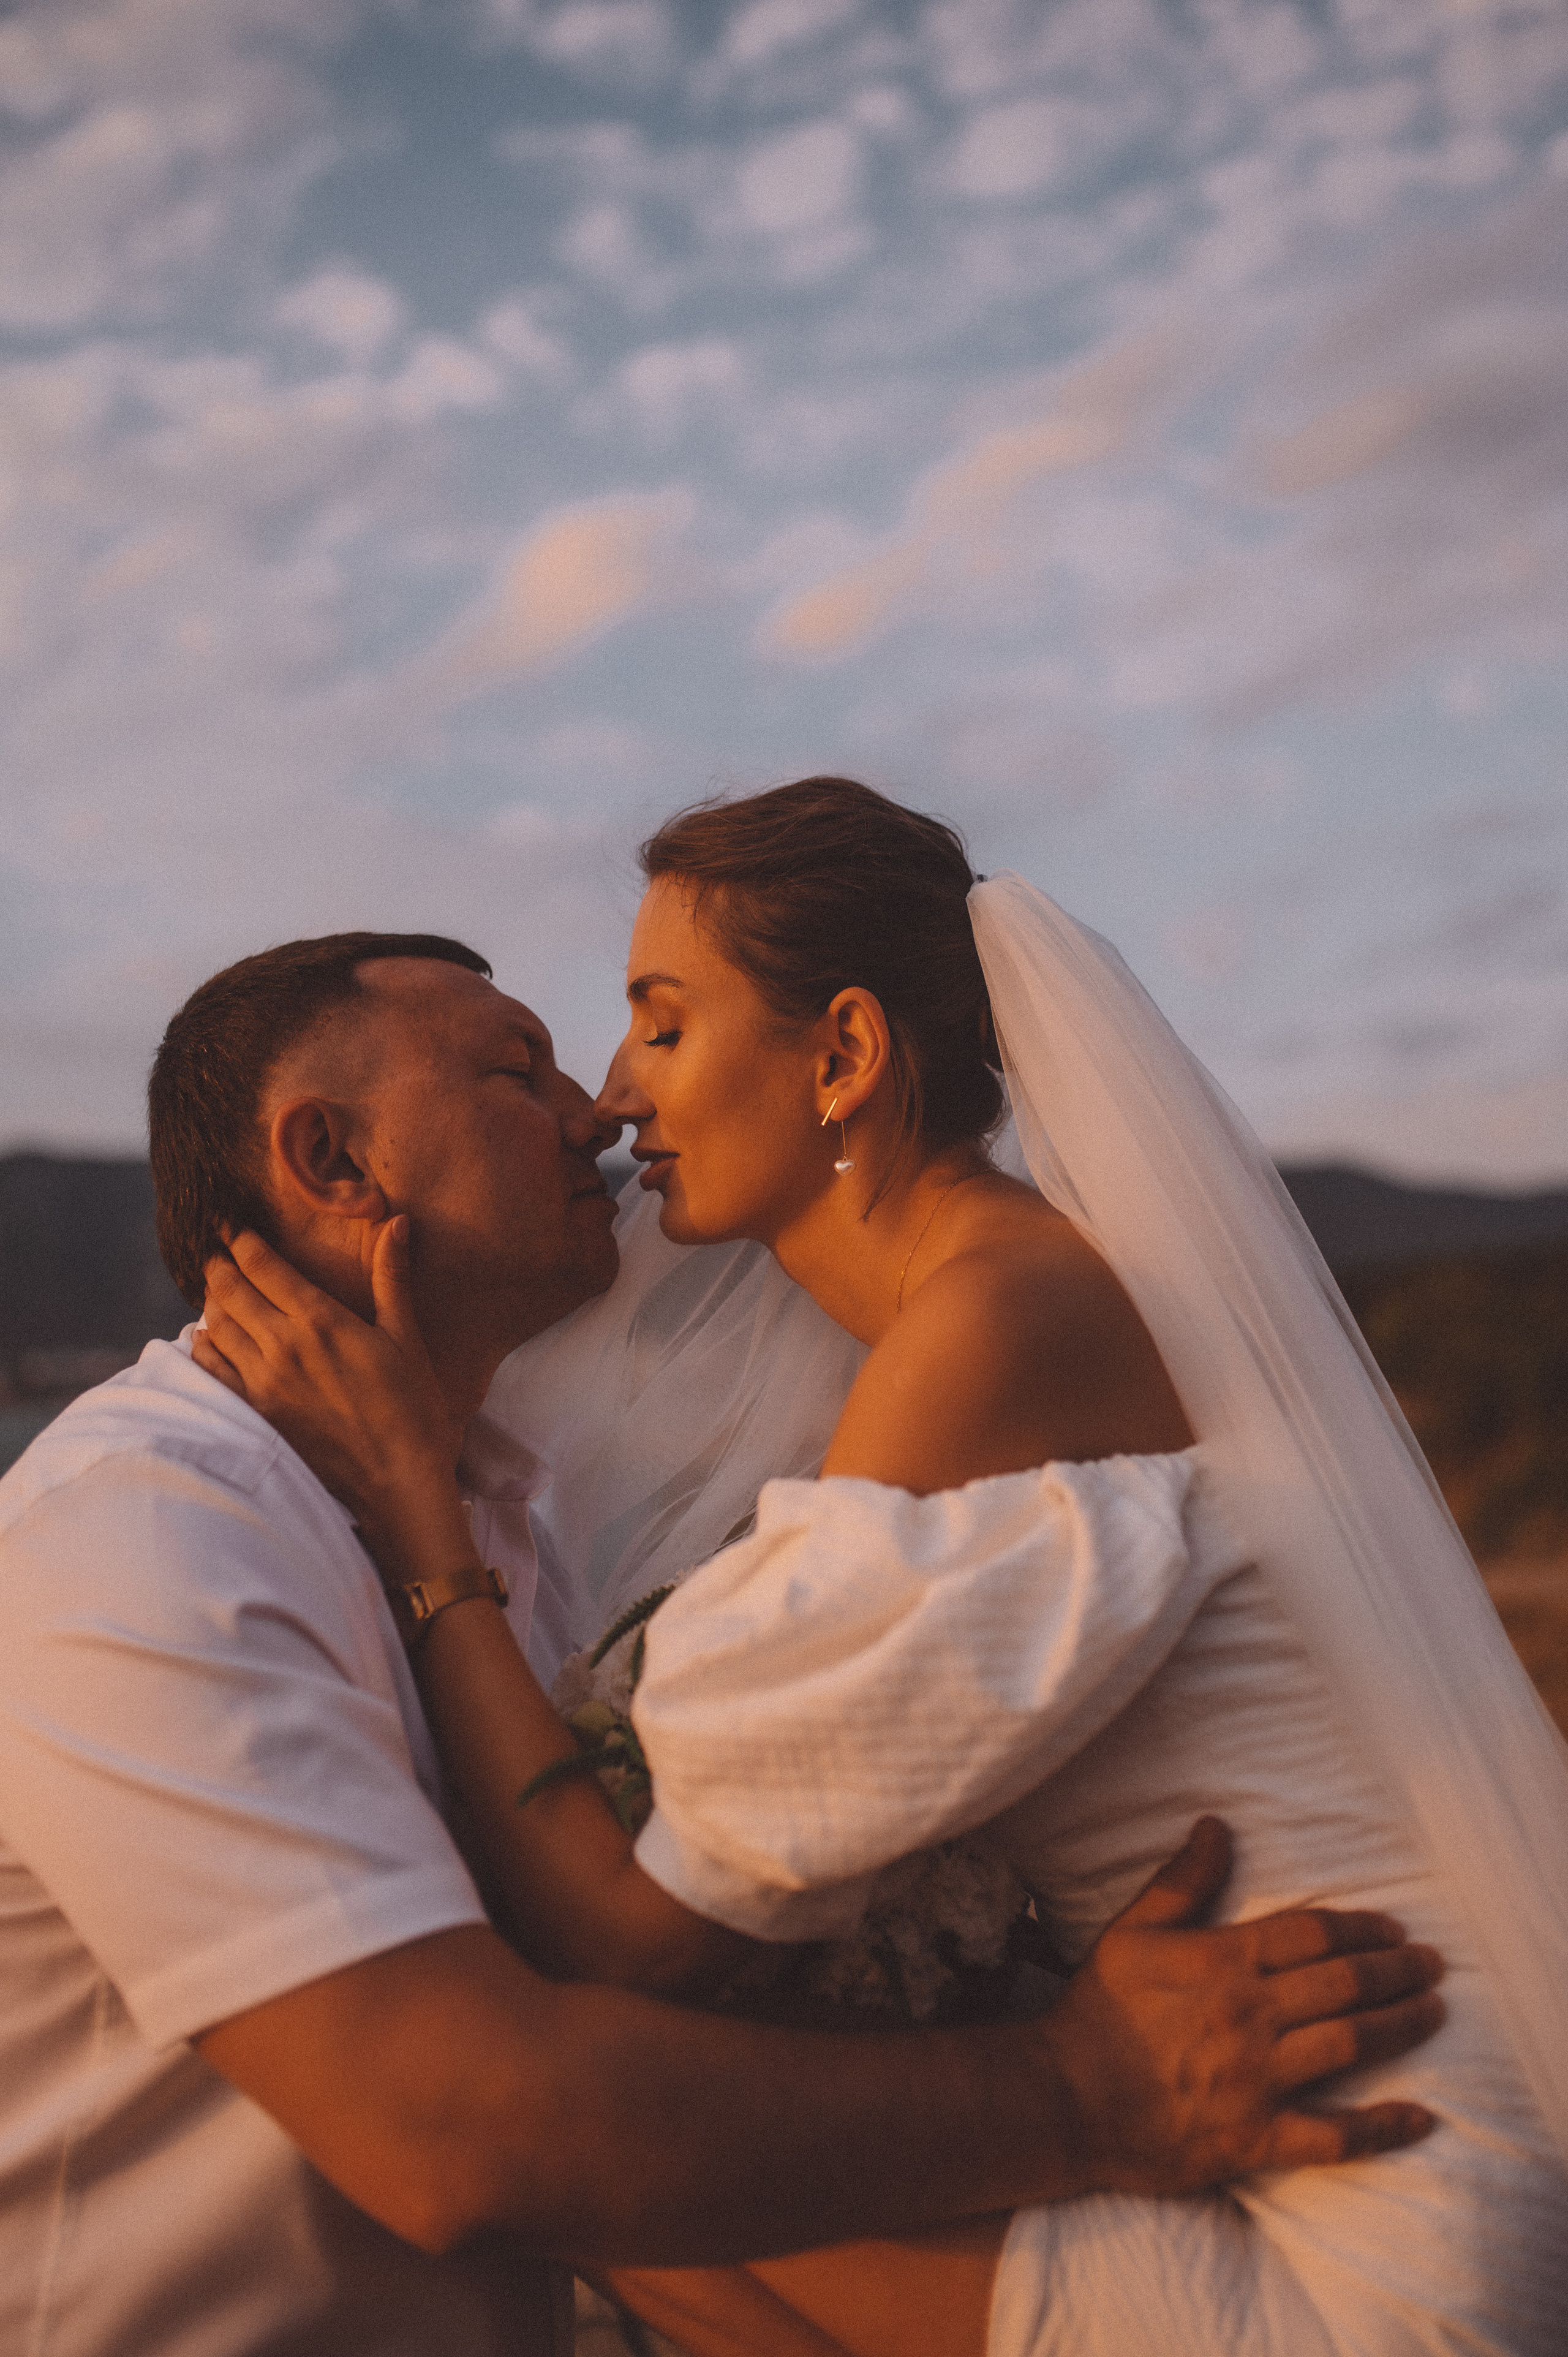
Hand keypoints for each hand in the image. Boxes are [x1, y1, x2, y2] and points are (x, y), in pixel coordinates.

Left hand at [195, 1224, 466, 1579]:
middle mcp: (284, 1347)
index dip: (242, 1241)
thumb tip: (399, 1223)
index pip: (264, 1266)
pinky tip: (206, 1339)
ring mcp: (264, 1383)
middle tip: (216, 1252)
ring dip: (212, 1303)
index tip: (232, 1227)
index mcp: (322, 1321)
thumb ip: (393, 1278)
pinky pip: (212, 1370)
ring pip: (217, 1327)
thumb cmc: (414, 1408)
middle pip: (230, 1292)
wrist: (398, 1481)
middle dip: (220, 1266)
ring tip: (214, 1290)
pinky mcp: (257, 1414)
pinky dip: (204, 1347)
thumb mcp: (407, 1338)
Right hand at [1042, 1816, 1443, 2193]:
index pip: (1312, 1933)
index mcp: (1223, 1961)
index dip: (1361, 1928)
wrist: (1065, 2099)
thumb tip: (1216, 1825)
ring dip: (1400, 2025)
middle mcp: (1250, 2016)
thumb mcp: (1132, 1932)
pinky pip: (1335, 2135)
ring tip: (1433, 2011)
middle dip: (1396, 1971)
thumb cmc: (1098, 2010)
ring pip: (1351, 2044)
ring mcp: (1258, 2079)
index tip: (1393, 1930)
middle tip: (1432, 1965)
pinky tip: (1420, 2118)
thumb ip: (1181, 1880)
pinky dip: (1382, 2127)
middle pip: (1344, 1984)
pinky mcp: (1258, 2137)